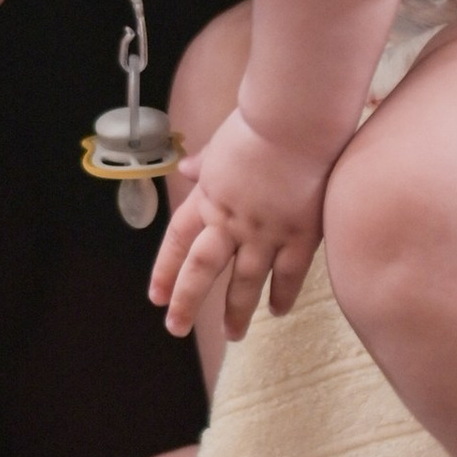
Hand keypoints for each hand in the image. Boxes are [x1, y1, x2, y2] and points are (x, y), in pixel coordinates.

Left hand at [149, 108, 330, 340]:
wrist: (294, 121)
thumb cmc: (260, 124)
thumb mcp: (221, 143)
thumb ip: (206, 163)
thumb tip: (188, 168)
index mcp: (208, 198)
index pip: (178, 241)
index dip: (165, 270)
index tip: (156, 295)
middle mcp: (230, 221)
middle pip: (201, 270)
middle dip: (186, 302)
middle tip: (176, 327)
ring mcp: (265, 232)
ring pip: (244, 282)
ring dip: (236, 312)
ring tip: (233, 335)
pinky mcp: (300, 235)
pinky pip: (289, 274)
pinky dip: (282, 295)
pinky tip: (277, 311)